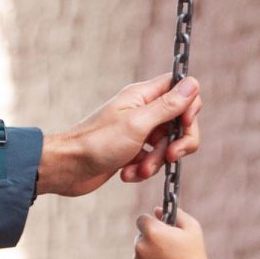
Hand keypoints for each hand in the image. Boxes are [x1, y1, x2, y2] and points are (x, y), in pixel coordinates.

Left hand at [37, 74, 202, 196]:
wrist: (67, 168)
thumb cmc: (98, 143)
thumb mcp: (138, 124)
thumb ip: (167, 106)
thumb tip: (193, 83)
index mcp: (142, 96)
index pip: (181, 89)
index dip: (189, 108)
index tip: (182, 125)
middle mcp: (142, 110)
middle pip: (179, 120)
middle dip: (178, 143)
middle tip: (170, 156)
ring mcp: (137, 131)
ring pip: (166, 144)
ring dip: (156, 161)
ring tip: (138, 170)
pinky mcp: (131, 150)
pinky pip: (151, 159)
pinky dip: (143, 169)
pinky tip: (127, 174)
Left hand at [133, 210, 212, 258]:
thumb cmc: (195, 255)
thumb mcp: (192, 228)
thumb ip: (176, 214)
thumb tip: (157, 210)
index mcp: (152, 231)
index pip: (142, 220)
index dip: (152, 223)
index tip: (160, 229)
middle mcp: (140, 246)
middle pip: (141, 238)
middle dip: (151, 240)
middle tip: (168, 249)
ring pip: (140, 254)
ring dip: (149, 256)